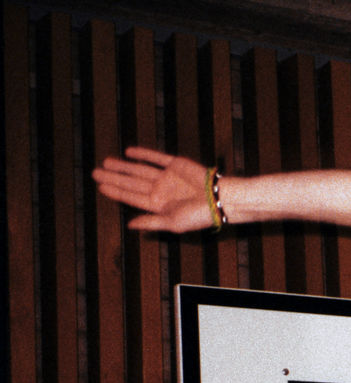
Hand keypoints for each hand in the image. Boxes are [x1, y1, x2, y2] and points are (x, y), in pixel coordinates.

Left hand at [92, 146, 215, 231]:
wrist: (220, 199)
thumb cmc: (198, 216)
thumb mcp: (172, 224)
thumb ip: (150, 222)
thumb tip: (129, 225)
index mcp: (159, 205)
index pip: (132, 197)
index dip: (116, 192)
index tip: (100, 186)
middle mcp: (161, 190)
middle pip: (132, 182)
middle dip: (114, 177)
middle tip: (95, 172)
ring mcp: (168, 177)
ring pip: (140, 170)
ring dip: (124, 166)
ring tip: (107, 162)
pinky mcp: (176, 164)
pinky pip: (156, 158)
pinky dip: (144, 154)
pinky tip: (129, 153)